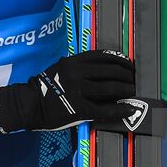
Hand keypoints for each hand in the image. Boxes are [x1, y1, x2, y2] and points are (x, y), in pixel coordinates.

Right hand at [0, 49, 135, 133]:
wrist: (29, 105)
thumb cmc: (45, 87)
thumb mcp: (61, 68)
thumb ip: (80, 67)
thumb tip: (106, 70)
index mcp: (74, 61)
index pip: (104, 56)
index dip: (121, 61)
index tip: (131, 65)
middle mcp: (77, 73)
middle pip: (111, 71)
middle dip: (128, 76)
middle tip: (137, 80)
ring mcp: (78, 91)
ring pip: (111, 88)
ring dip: (127, 90)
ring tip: (136, 92)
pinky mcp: (79, 109)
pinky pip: (105, 109)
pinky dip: (120, 109)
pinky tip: (129, 109)